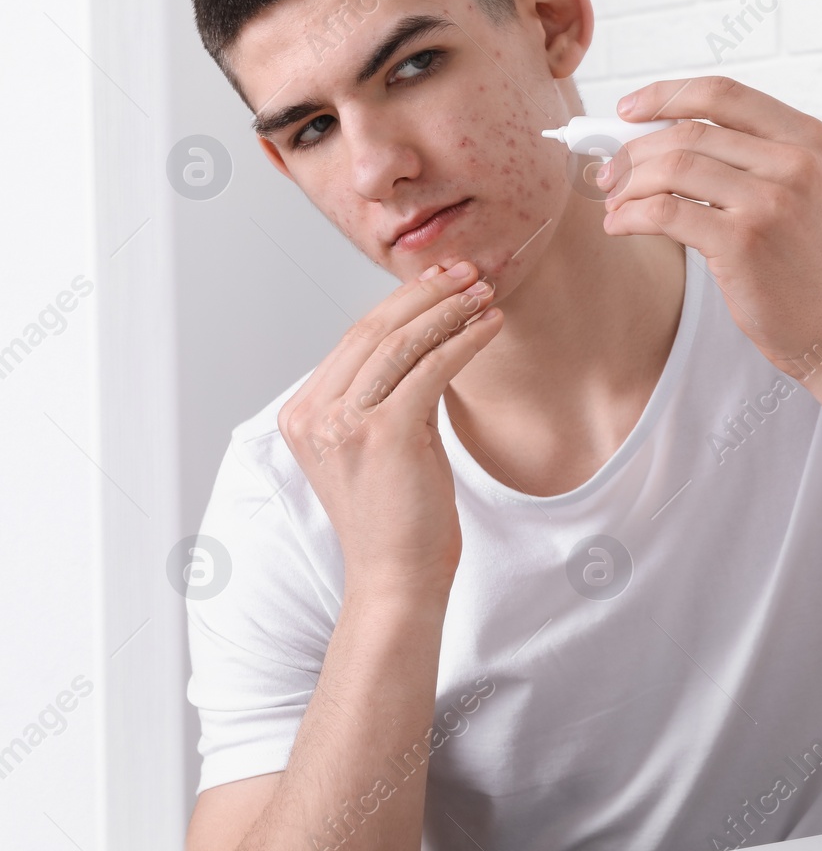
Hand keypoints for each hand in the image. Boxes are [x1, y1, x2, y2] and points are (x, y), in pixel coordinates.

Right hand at [275, 261, 502, 604]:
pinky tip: (489, 326)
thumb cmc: (397, 519)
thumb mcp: (379, 445)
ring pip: (400, 343)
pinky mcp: (383, 435)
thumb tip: (427, 342)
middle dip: (425, 294)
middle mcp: (313, 415)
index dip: (402, 303)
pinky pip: (430, 370)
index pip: (354, 340)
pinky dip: (463, 341)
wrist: (396, 579)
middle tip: (467, 271)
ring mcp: (343, 424)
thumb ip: (389, 396)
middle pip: (372, 331)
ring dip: (448, 310)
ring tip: (484, 293)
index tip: (442, 281)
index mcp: (302, 413)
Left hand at [595, 77, 821, 375]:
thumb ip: (744, 154)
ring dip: (629, 184)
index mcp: (807, 137)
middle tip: (608, 173)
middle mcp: (794, 162)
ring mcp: (770, 202)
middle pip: (689, 132)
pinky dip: (630, 215)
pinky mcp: (742, 242)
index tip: (626, 111)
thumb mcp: (795, 188)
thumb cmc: (800, 257)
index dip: (664, 96)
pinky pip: (665, 212)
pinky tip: (619, 226)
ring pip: (673, 167)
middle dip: (635, 150)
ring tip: (613, 202)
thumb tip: (649, 132)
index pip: (721, 94)